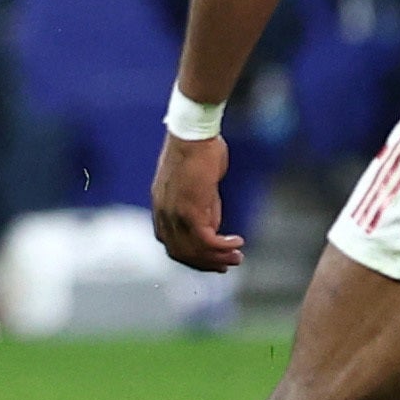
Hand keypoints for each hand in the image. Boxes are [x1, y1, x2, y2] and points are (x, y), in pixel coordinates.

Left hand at [151, 131, 241, 272]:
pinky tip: (237, 242)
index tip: (213, 261)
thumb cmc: (199, 154)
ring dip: (217, 258)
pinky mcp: (189, 209)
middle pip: (181, 252)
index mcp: (161, 209)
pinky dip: (222, 246)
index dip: (193, 258)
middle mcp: (163, 214)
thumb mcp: (200, 188)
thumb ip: (203, 209)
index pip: (172, 245)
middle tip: (229, 265)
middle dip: (206, 264)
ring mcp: (174, 213)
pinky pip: (205, 239)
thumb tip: (213, 229)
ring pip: (193, 250)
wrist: (193, 134)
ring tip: (237, 257)